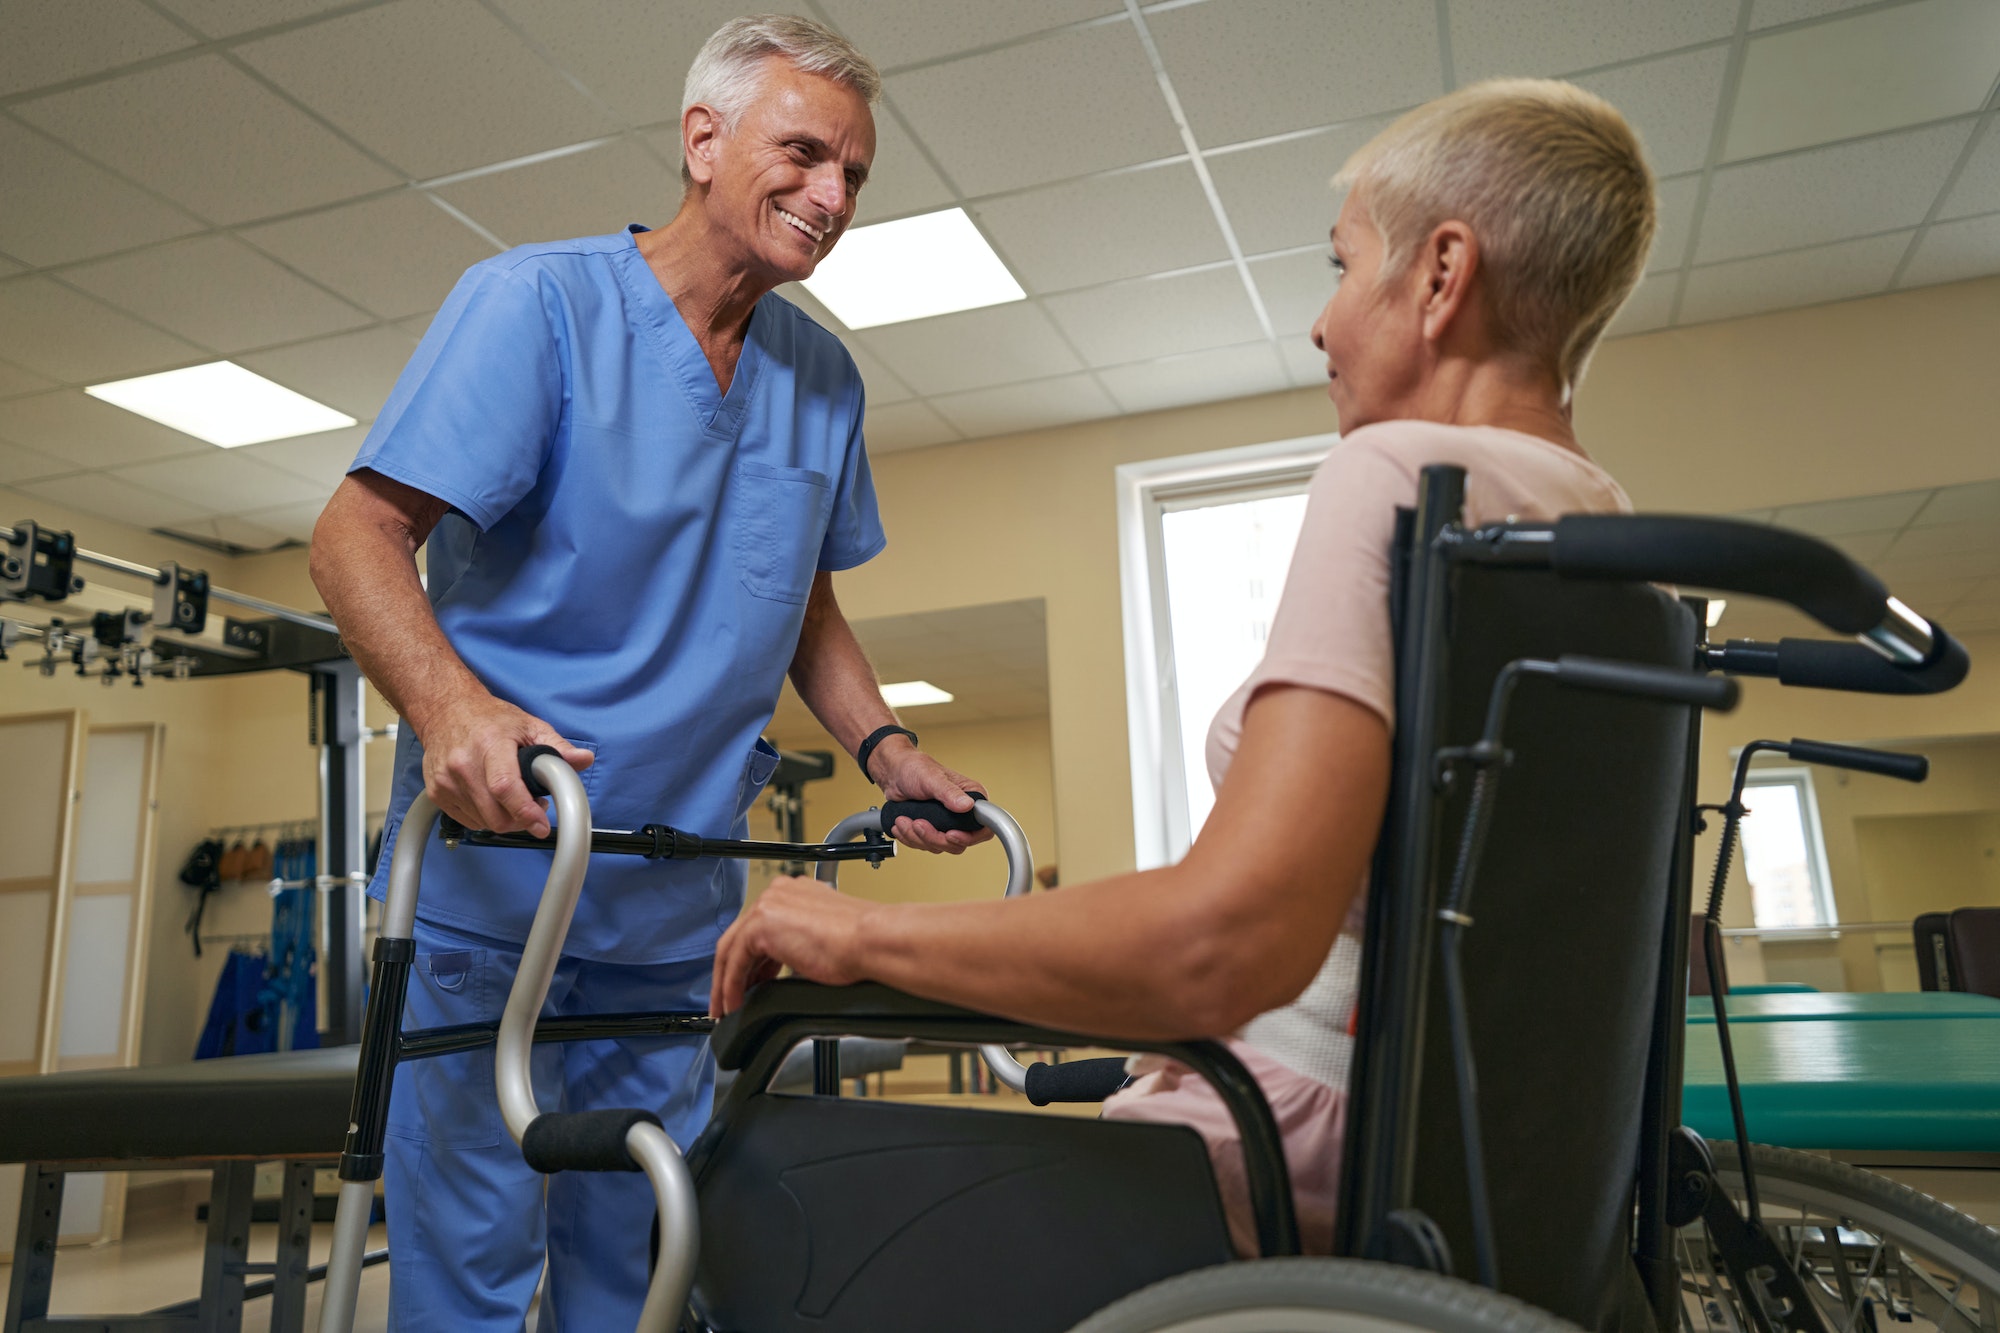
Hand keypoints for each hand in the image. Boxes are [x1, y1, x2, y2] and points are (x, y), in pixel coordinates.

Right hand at [417, 693, 592, 838]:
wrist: (446, 710)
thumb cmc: (489, 719)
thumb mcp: (529, 725)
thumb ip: (558, 746)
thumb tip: (583, 760)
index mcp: (489, 745)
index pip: (505, 786)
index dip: (525, 812)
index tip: (541, 825)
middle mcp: (463, 764)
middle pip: (495, 815)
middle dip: (521, 820)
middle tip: (534, 806)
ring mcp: (446, 781)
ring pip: (483, 822)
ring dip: (504, 818)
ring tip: (512, 798)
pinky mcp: (436, 793)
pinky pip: (468, 820)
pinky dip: (485, 817)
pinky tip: (493, 799)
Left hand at [712, 875, 871, 1014]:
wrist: (871, 941)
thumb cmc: (861, 944)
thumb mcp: (822, 939)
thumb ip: (798, 945)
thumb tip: (787, 967)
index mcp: (796, 892)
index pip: (760, 926)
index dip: (753, 959)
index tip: (752, 981)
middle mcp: (778, 893)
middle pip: (740, 935)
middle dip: (732, 971)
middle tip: (730, 997)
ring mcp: (768, 906)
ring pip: (731, 948)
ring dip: (727, 982)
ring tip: (728, 1006)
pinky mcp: (760, 925)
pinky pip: (735, 961)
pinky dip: (730, 985)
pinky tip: (734, 1003)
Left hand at [873, 741, 993, 854]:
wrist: (894, 773)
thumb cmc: (914, 768)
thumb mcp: (932, 778)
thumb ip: (949, 792)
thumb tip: (967, 805)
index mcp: (971, 797)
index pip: (984, 827)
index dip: (969, 837)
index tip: (950, 834)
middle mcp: (962, 813)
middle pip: (959, 842)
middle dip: (934, 837)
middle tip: (918, 823)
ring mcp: (947, 824)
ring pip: (940, 846)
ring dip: (918, 837)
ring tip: (904, 820)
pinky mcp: (933, 830)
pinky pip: (926, 845)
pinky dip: (911, 838)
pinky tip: (902, 825)